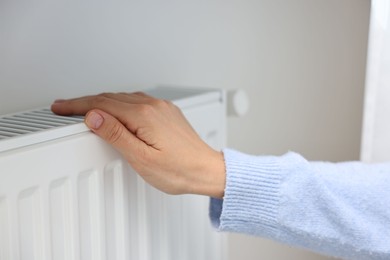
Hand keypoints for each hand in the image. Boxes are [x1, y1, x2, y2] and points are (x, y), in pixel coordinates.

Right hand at [51, 92, 225, 197]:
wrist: (206, 170)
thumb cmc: (179, 170)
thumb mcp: (141, 158)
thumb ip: (116, 134)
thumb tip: (94, 116)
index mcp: (145, 115)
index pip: (102, 104)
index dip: (78, 105)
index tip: (61, 107)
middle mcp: (153, 106)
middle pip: (111, 98)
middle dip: (85, 102)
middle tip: (65, 107)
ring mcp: (161, 107)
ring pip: (124, 98)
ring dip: (102, 101)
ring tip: (85, 108)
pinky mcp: (166, 112)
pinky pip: (137, 101)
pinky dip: (119, 103)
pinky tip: (115, 109)